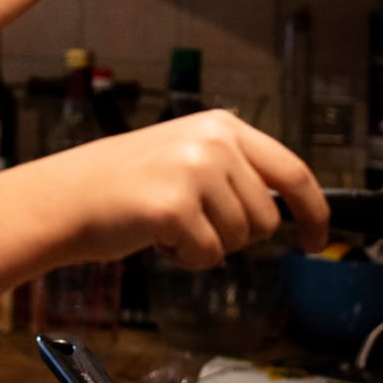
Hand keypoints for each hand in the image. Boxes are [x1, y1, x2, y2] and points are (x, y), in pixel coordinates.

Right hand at [32, 109, 328, 269]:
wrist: (66, 195)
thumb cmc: (124, 182)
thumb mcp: (187, 155)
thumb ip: (236, 168)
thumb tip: (293, 206)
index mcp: (221, 125)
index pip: (293, 171)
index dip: (314, 212)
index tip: (316, 240)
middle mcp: (213, 142)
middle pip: (266, 216)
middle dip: (235, 232)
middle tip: (191, 220)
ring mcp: (194, 172)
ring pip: (241, 239)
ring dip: (207, 243)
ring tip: (167, 222)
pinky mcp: (174, 207)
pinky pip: (210, 256)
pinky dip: (186, 257)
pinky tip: (156, 235)